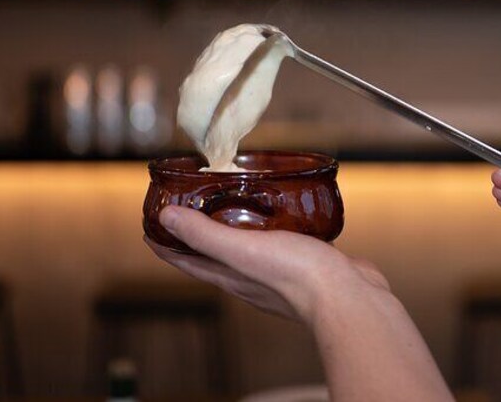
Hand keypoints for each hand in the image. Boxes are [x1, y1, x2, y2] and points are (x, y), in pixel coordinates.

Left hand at [146, 206, 389, 324]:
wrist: (348, 297)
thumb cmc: (297, 276)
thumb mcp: (243, 249)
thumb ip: (206, 235)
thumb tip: (167, 219)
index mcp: (230, 276)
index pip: (187, 261)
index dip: (166, 245)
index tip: (152, 226)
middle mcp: (250, 278)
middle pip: (214, 256)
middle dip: (198, 234)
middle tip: (192, 206)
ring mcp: (278, 273)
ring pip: (249, 250)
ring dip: (238, 230)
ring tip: (236, 203)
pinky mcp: (306, 264)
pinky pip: (282, 244)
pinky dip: (274, 228)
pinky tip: (284, 214)